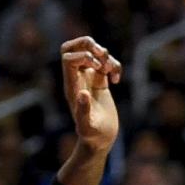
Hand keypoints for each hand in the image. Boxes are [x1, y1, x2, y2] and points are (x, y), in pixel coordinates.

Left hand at [60, 36, 120, 152]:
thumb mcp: (87, 126)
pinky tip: (116, 79)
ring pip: (91, 52)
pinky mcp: (100, 82)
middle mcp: (77, 78)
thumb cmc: (92, 135)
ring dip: (105, 55)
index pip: (67, 57)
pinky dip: (113, 65)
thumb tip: (81, 93)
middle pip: (72, 47)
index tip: (96, 67)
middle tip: (102, 54)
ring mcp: (88, 78)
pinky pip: (104, 63)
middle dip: (87, 43)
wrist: (100, 140)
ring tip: (111, 70)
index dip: (82, 56)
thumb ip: (83, 111)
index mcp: (71, 85)